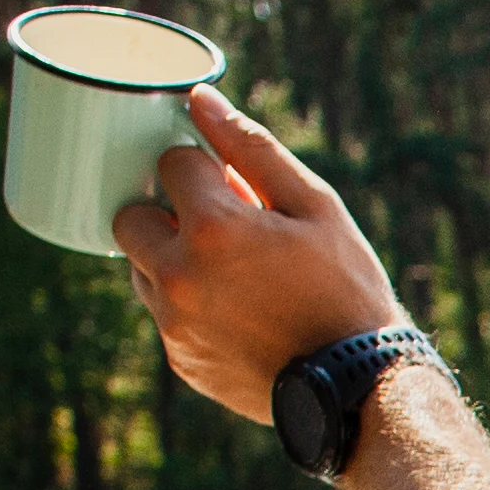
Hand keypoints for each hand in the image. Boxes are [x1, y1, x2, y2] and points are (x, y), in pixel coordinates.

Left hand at [112, 89, 405, 420]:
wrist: (358, 390)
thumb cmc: (346, 288)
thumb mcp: (315, 206)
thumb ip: (251, 148)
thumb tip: (198, 99)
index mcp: (212, 227)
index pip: (172, 163)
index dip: (206, 168)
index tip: (238, 189)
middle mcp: (179, 275)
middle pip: (131, 216)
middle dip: (167, 210)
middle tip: (220, 226)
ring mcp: (174, 323)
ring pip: (140, 267)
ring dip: (172, 257)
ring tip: (234, 273)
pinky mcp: (180, 360)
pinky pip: (163, 313)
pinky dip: (188, 304)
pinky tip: (239, 312)